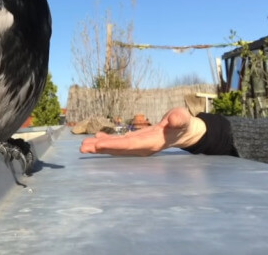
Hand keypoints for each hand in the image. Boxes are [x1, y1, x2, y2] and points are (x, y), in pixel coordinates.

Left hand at [79, 107, 205, 155]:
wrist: (183, 132)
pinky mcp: (136, 142)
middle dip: (101, 148)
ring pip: (117, 148)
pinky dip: (107, 142)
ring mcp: (138, 146)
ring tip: (84, 146)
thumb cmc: (182, 123)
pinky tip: (96, 138)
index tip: (99, 145)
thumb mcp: (182, 118)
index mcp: (152, 142)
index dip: (115, 145)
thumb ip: (179, 119)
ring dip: (100, 147)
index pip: (130, 145)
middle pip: (119, 149)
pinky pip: (119, 143)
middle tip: (83, 147)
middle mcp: (143, 147)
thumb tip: (173, 119)